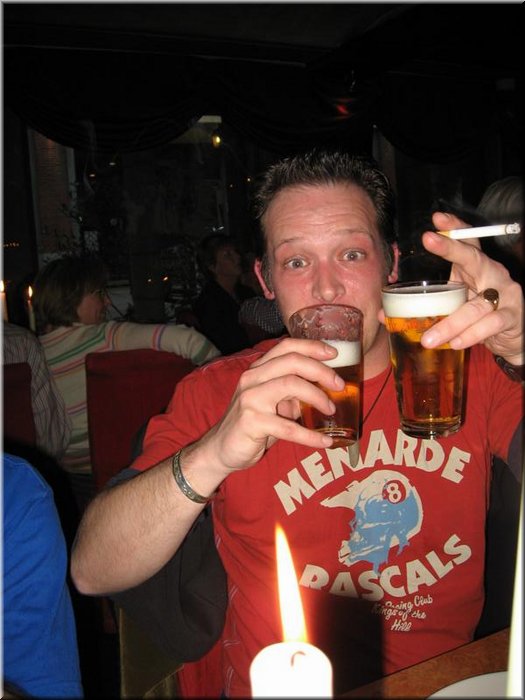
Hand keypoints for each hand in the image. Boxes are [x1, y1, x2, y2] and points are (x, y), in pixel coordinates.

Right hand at [197, 338, 344, 476]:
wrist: (221, 449)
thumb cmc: (252, 424)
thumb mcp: (274, 403)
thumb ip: (294, 393)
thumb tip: (326, 390)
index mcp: (258, 370)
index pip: (286, 347)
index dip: (312, 347)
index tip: (334, 354)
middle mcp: (252, 378)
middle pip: (291, 361)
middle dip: (321, 371)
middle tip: (340, 385)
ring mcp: (250, 398)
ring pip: (290, 385)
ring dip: (317, 396)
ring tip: (332, 410)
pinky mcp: (251, 422)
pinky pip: (287, 426)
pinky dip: (310, 435)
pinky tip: (325, 441)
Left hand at [420, 212, 523, 362]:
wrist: (514, 336)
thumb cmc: (479, 316)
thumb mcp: (453, 304)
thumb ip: (425, 305)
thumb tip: (384, 313)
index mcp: (475, 269)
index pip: (467, 241)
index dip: (454, 227)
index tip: (436, 218)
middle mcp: (492, 275)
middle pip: (473, 257)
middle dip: (450, 248)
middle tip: (427, 239)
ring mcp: (505, 295)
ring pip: (476, 306)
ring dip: (451, 323)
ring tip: (428, 337)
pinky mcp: (511, 317)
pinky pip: (490, 324)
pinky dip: (471, 335)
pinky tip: (456, 343)